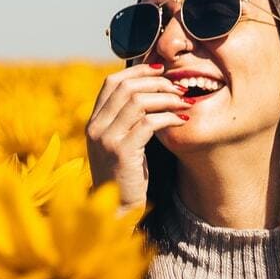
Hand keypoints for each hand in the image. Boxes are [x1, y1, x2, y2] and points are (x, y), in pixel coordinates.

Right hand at [86, 63, 190, 214]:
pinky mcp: (121, 152)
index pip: (112, 82)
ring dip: (167, 98)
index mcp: (94, 121)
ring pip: (138, 101)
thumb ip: (130, 119)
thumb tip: (154, 92)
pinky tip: (182, 120)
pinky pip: (148, 123)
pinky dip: (169, 117)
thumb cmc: (127, 174)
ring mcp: (106, 139)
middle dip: (158, 83)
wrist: (116, 208)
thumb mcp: (124, 142)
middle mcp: (95, 126)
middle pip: (127, 87)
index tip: (163, 70)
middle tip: (181, 88)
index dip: (139, 70)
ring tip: (185, 102)